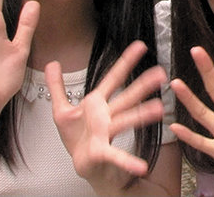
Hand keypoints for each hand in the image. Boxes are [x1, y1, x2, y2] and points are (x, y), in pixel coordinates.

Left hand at [45, 41, 166, 191]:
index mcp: (97, 103)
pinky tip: (142, 166)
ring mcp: (106, 133)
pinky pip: (116, 156)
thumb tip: (52, 63)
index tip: (140, 46)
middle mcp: (106, 116)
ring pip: (126, 119)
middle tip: (160, 74)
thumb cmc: (77, 138)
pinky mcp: (102, 152)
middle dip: (143, 85)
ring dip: (143, 115)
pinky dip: (129, 161)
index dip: (125, 61)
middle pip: (127, 97)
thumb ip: (57, 86)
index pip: (113, 78)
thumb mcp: (62, 110)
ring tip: (159, 109)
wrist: (81, 165)